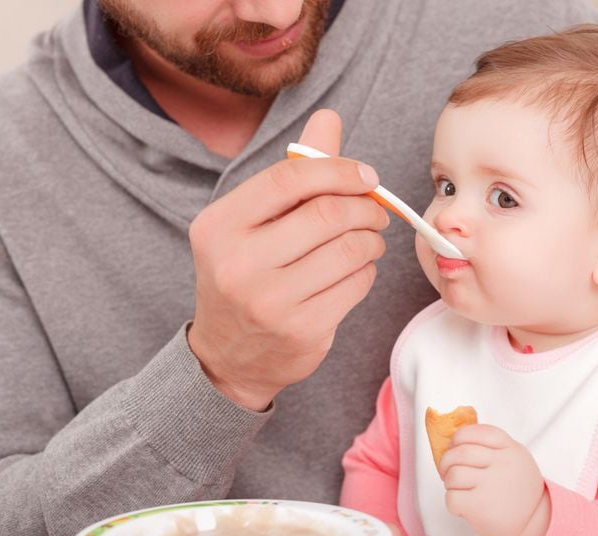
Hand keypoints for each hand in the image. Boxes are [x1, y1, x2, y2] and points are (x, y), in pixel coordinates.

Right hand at [187, 109, 388, 409]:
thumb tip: (328, 118)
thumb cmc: (247, 273)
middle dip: (366, 208)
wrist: (229, 355)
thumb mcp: (252, 223)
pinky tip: (356, 270)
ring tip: (368, 240)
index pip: (290, 178)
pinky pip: (357, 284)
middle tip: (377, 211)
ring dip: (372, 240)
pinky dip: (367, 271)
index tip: (367, 177)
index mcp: (219, 225)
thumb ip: (293, 172)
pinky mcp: (302, 330)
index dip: (339, 170)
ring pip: (350, 249)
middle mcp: (238, 263)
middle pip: (327, 214)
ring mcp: (270, 301)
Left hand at [440, 424, 547, 535]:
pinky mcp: (480, 506)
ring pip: (453, 474)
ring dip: (449, 483)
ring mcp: (491, 485)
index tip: (454, 447)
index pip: (475, 432)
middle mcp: (502, 464)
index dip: (458, 438)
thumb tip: (454, 440)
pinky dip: (452, 502)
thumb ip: (492, 447)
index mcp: (510, 448)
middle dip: (446, 461)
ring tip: (458, 489)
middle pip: (460, 452)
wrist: (534, 522)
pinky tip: (462, 505)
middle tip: (447, 470)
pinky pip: (451, 497)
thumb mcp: (515, 458)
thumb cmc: (517, 489)